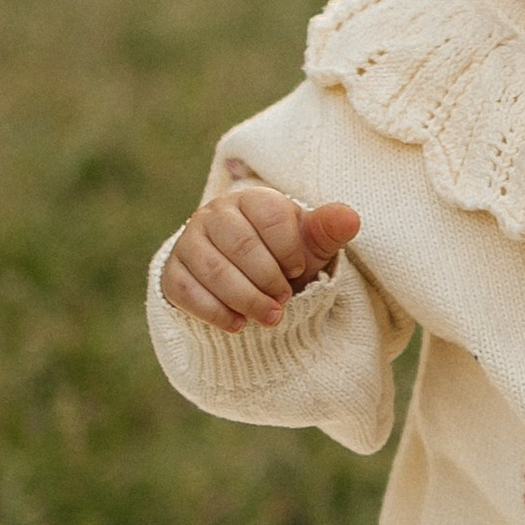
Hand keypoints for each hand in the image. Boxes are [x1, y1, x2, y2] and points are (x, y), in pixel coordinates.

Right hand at [162, 182, 361, 330]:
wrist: (248, 281)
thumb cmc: (284, 256)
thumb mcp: (310, 244)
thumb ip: (328, 230)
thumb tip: (351, 218)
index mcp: (250, 199)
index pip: (270, 217)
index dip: (290, 251)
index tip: (299, 271)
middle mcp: (214, 214)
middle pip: (241, 245)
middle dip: (269, 280)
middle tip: (284, 301)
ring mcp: (189, 242)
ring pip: (213, 270)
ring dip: (246, 299)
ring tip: (270, 317)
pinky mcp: (173, 272)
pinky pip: (187, 291)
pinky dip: (215, 312)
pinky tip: (238, 324)